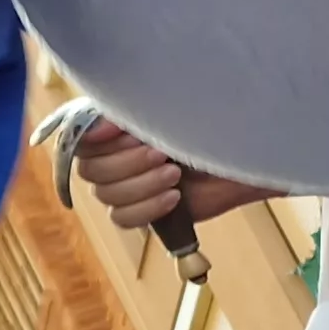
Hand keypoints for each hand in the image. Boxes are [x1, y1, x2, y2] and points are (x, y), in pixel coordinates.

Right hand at [76, 121, 280, 231]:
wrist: (248, 154)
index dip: (98, 140)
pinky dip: (146, 209)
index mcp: (115, 129)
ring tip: (175, 174)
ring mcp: (128, 186)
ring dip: (141, 185)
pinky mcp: (145, 211)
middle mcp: (115, 157)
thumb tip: (96, 125)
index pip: (80, 140)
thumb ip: (130, 113)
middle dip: (127, 163)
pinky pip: (123, 219)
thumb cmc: (212, 124)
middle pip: (92, 171)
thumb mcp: (171, 111)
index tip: (129, 133)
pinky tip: (174, 199)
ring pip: (107, 195)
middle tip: (164, 154)